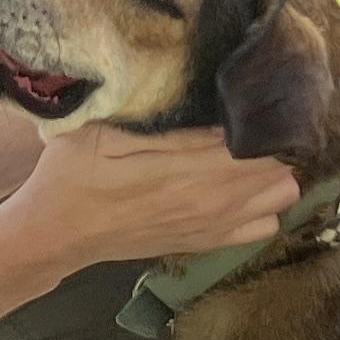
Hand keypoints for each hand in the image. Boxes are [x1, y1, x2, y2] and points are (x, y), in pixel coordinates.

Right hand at [0, 124, 297, 278]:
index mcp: (186, 172)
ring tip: (254, 150)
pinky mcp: (207, 244)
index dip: (270, 120)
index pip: (259, 146)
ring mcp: (212, 227)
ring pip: (281, 199)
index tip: (264, 95)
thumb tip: (223, 119)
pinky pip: (263, 229)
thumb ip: (169, 132)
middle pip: (281, 171)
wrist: (57, 233)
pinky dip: (264, 206)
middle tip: (258, 118)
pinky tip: (243, 186)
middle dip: (278, 142)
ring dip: (274, 173)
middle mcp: (210, 203)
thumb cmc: (75, 174)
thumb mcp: (106, 135)